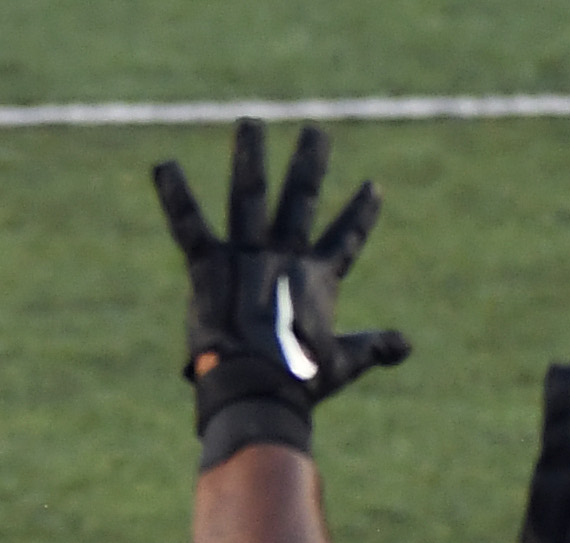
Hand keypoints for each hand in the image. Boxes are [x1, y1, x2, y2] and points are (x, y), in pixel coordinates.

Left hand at [152, 120, 407, 461]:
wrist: (258, 392)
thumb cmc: (300, 383)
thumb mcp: (345, 362)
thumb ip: (375, 346)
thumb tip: (407, 344)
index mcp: (317, 278)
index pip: (344, 238)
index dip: (359, 215)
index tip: (373, 188)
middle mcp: (283, 257)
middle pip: (300, 199)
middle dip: (309, 164)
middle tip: (316, 131)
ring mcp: (247, 257)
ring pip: (249, 196)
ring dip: (250, 157)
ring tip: (249, 122)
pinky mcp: (209, 267)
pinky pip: (190, 225)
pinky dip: (175, 196)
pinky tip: (162, 165)